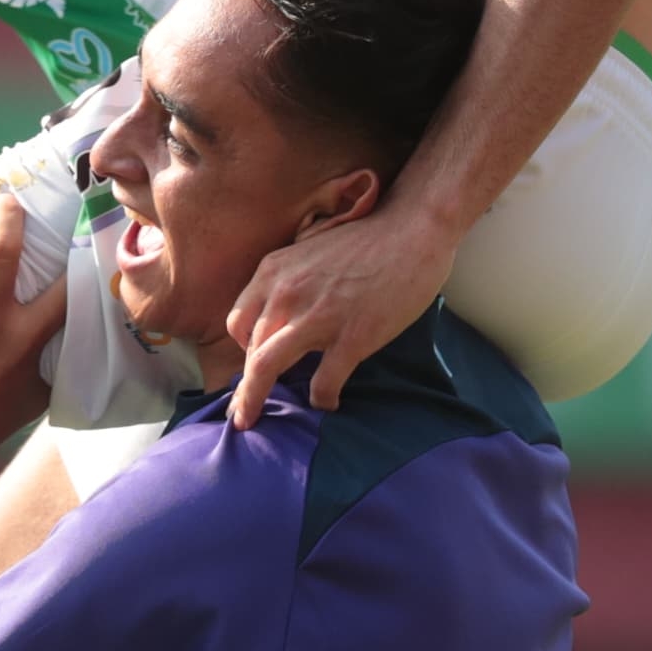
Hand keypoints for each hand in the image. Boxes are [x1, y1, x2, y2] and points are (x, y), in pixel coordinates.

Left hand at [221, 203, 461, 427]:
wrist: (412, 229)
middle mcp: (286, 293)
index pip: (239, 323)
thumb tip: (281, 310)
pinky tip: (328, 404)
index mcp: (274, 271)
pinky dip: (321, 399)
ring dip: (255, 400)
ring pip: (266, 368)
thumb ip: (290, 278)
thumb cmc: (368, 238)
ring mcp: (317, 316)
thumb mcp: (311, 248)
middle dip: (244, 385)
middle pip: (250, 351)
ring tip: (256, 422)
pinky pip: (323, 382)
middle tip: (243, 411)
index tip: (251, 368)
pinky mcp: (351, 336)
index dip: (243, 350)